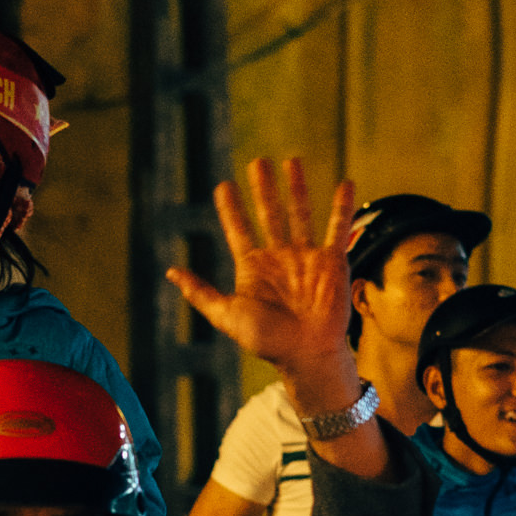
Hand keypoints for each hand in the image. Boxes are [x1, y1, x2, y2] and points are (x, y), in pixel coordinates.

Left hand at [166, 157, 356, 390]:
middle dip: (263, 188)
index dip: (230, 209)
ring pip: (300, 213)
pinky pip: (338, 228)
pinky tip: (344, 183)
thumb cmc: (266, 340)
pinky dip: (341, 207)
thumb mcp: (227, 315)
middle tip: (257, 162)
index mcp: (253, 267)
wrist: (306, 355)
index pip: (238, 229)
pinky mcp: (332, 262)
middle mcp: (278, 256)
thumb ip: (201, 293)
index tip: (222, 186)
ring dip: (296, 187)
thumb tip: (171, 271)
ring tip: (291, 160)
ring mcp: (305, 257)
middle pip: (269, 213)